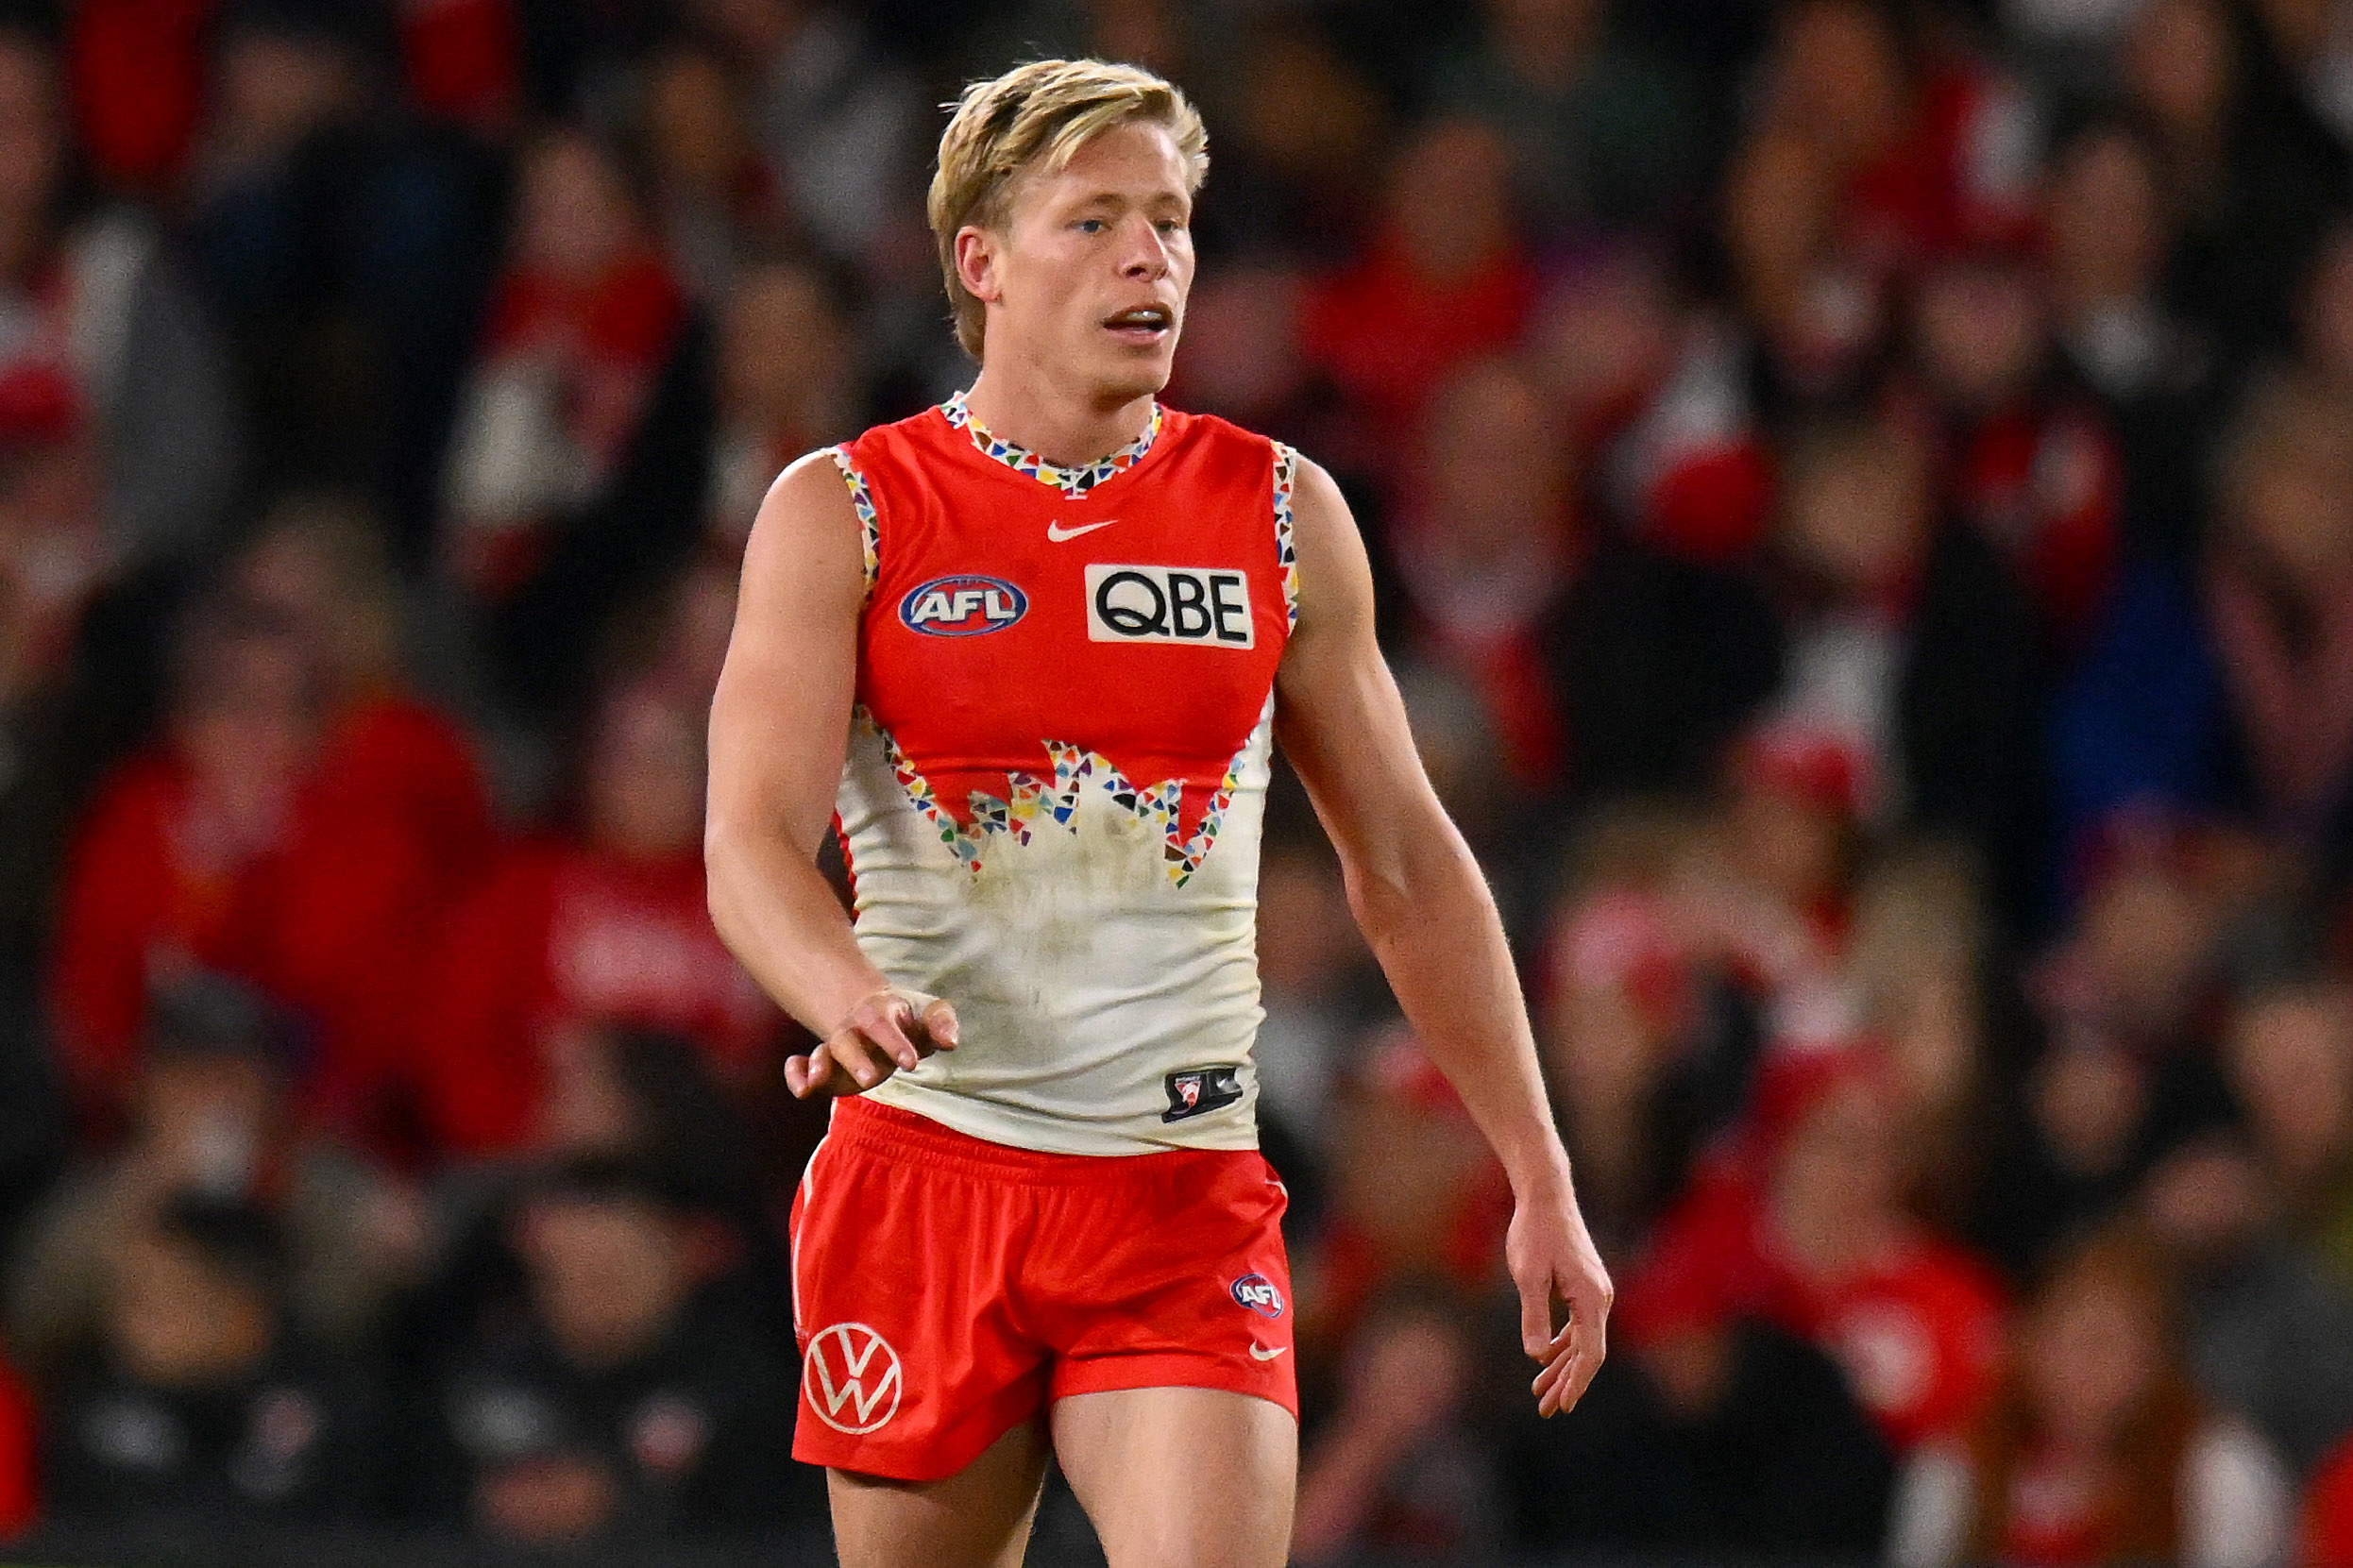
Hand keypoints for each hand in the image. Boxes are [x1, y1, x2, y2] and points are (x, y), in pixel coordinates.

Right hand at [784, 987, 958, 1097]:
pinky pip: (799, 1066)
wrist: (874, 1013)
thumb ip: (941, 1024)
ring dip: (819, 1066)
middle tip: (871, 1079)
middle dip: (856, 1059)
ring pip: (824, 1053)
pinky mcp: (823, 1066)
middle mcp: (855, 1029)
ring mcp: (837, 1047)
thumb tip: (951, 1042)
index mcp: (881, 1014)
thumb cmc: (909, 1020)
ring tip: (816, 1083)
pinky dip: (795, 1075)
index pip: (885, 1025)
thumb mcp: (928, 1015)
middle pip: (849, 1040)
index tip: (911, 1063)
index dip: (895, 1043)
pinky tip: (801, 1091)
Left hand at [1510, 1175, 1612, 1417]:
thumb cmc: (1535, 1232)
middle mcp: (1600, 1298)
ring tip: (1542, 1394)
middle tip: (1547, 1410)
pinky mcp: (1584, 1286)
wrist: (1545, 1195)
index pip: (1590, 1353)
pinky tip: (1546, 1359)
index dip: (1577, 1382)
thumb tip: (1536, 1356)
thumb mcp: (1528, 1275)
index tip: (1564, 1405)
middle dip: (1568, 1382)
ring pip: (1583, 1341)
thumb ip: (1534, 1315)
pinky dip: (1563, 1345)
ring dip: (1563, 1367)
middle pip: (1588, 1352)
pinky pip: (1578, 1326)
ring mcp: (1594, 1292)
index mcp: (1592, 1298)